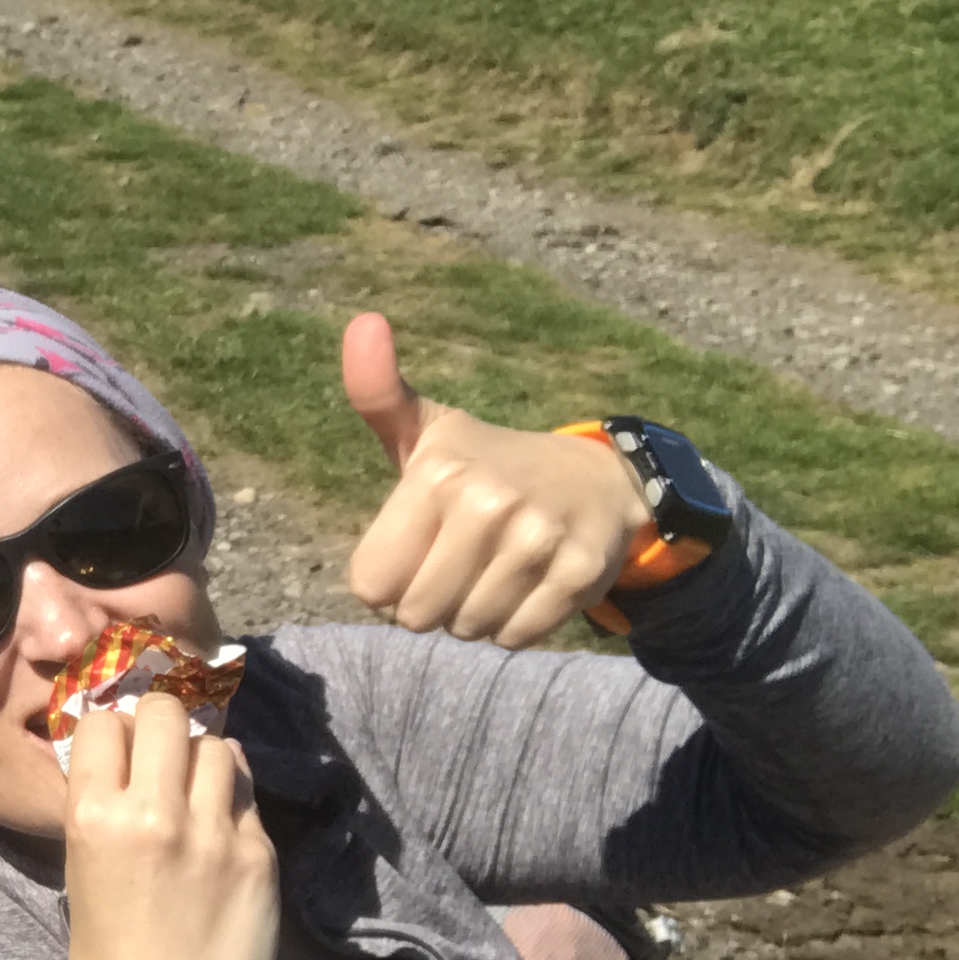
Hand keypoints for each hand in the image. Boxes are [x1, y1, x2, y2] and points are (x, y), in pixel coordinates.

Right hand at [61, 697, 277, 959]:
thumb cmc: (108, 955)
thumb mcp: (82, 867)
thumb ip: (106, 805)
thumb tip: (133, 752)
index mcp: (93, 817)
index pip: (104, 721)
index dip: (113, 730)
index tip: (122, 748)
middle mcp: (153, 813)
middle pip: (166, 713)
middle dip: (162, 725)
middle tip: (165, 752)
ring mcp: (213, 833)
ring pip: (216, 746)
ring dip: (204, 759)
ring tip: (198, 791)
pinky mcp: (260, 856)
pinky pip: (249, 795)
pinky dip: (234, 799)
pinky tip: (224, 827)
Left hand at [343, 312, 652, 645]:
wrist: (597, 479)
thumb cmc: (487, 466)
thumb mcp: (427, 432)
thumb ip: (377, 392)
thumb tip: (362, 320)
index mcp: (437, 474)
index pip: (371, 586)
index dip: (389, 581)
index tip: (419, 548)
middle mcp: (487, 503)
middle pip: (417, 616)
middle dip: (431, 602)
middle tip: (460, 562)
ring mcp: (538, 540)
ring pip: (467, 630)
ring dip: (473, 615)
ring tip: (495, 569)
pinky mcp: (580, 575)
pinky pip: (515, 639)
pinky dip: (515, 626)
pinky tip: (528, 585)